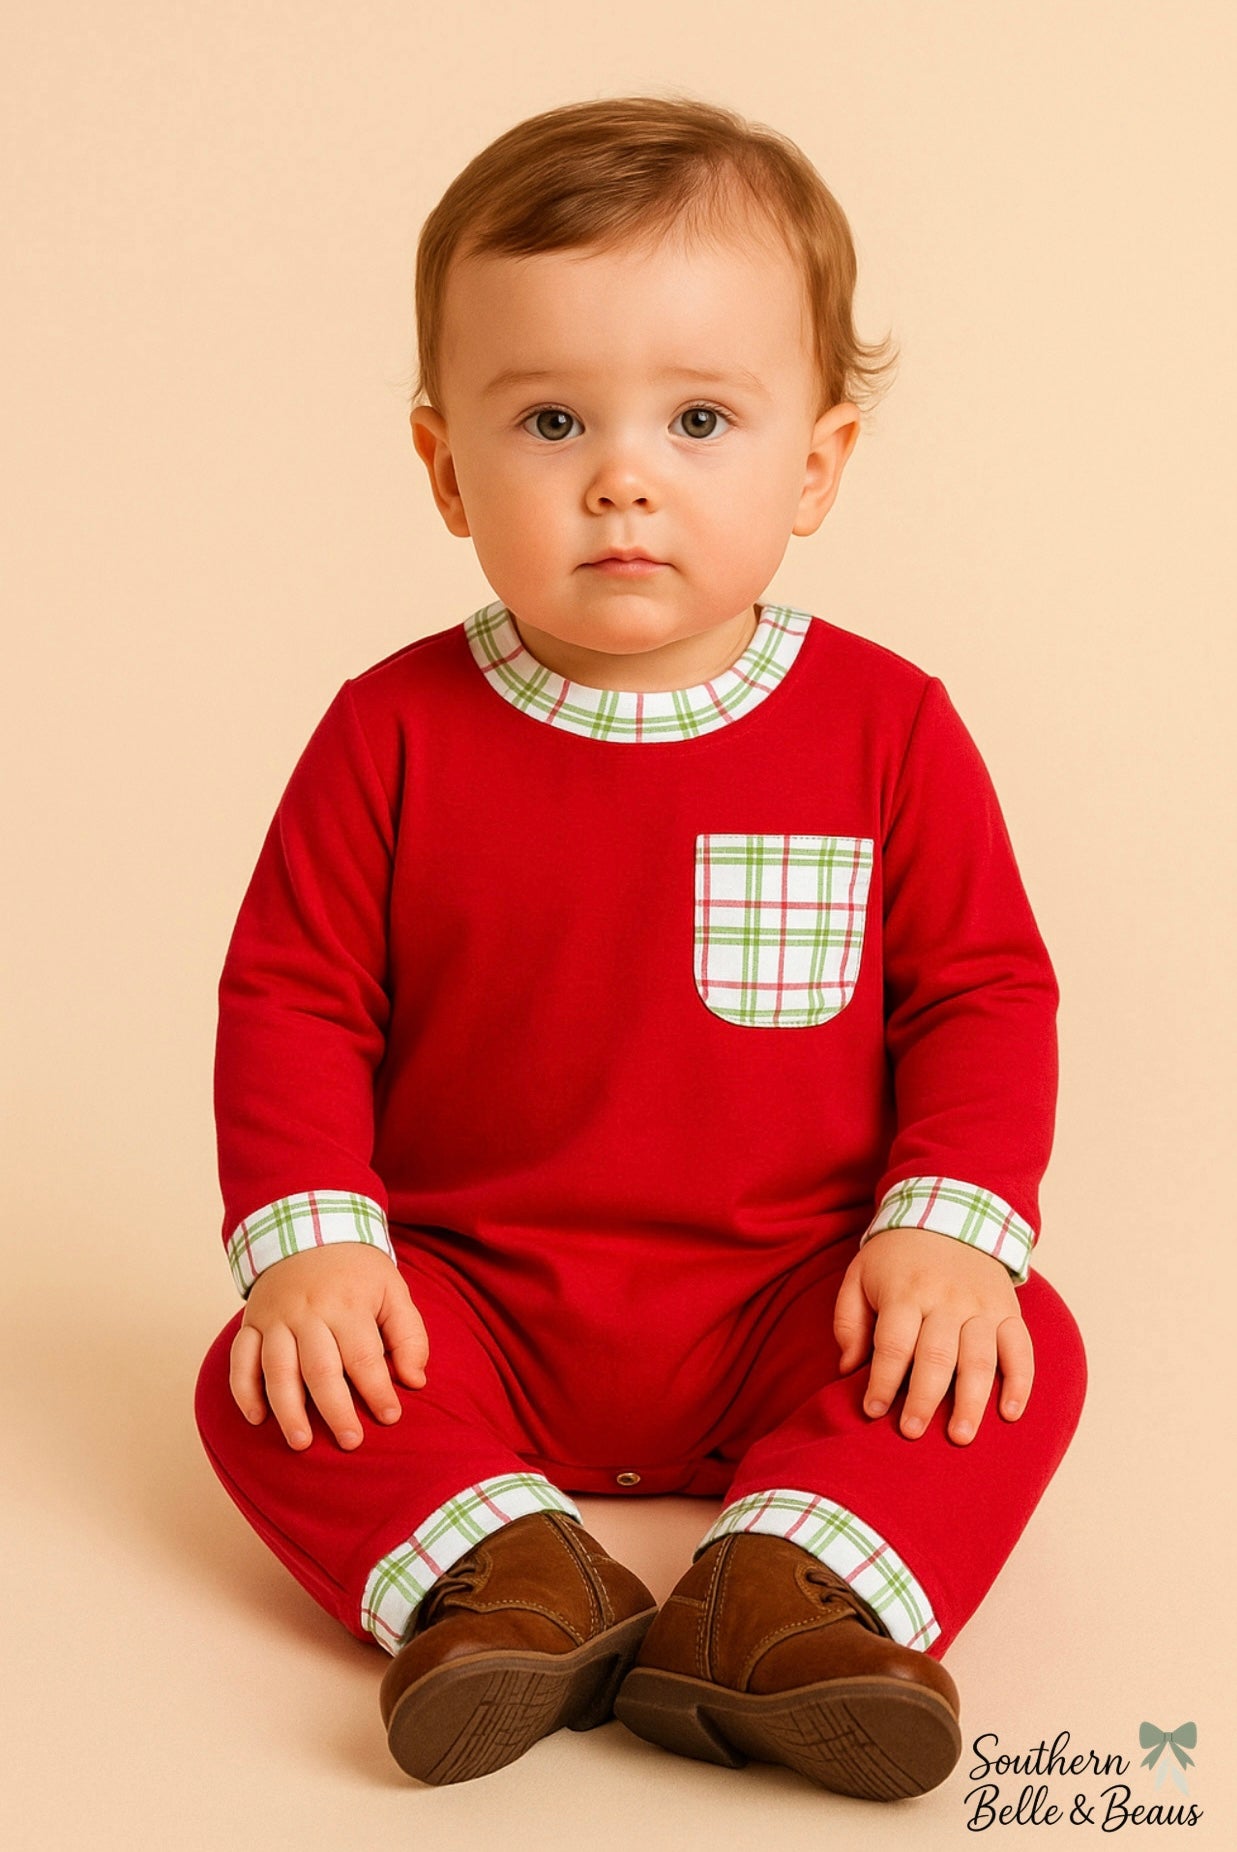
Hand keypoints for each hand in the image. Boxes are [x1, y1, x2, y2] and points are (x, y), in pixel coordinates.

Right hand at [229, 1243, 429, 1450]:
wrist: (309, 1229)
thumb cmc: (357, 1271)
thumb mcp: (393, 1290)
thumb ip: (410, 1336)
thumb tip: (415, 1381)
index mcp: (347, 1304)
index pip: (363, 1357)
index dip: (377, 1390)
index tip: (390, 1417)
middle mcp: (308, 1312)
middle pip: (320, 1369)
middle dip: (335, 1410)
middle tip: (350, 1442)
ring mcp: (276, 1318)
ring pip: (277, 1370)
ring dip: (287, 1410)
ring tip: (301, 1443)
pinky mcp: (252, 1323)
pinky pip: (240, 1360)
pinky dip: (244, 1390)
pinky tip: (256, 1418)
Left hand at [833, 1226, 1032, 1444]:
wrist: (949, 1216)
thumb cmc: (896, 1258)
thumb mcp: (859, 1276)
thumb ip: (848, 1321)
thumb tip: (848, 1370)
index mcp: (905, 1291)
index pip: (893, 1343)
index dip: (881, 1380)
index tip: (873, 1411)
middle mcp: (946, 1299)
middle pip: (936, 1356)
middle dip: (922, 1399)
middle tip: (911, 1433)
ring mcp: (981, 1306)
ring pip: (979, 1359)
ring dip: (970, 1401)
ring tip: (959, 1436)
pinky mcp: (1008, 1311)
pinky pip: (1020, 1349)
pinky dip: (1019, 1383)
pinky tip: (1009, 1414)